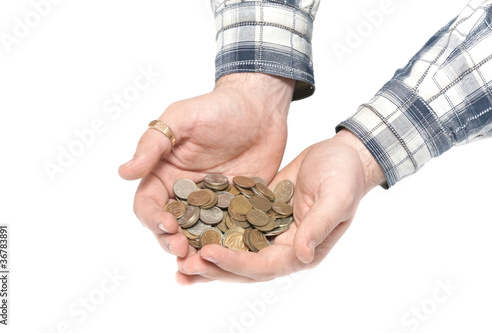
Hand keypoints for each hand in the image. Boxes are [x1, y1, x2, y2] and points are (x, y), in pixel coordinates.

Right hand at [118, 73, 294, 258]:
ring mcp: (213, 206)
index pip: (148, 204)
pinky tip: (232, 258)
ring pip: (198, 237)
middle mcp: (185, 195)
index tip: (167, 225)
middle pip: (170, 228)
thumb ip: (153, 144)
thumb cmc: (217, 107)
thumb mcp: (181, 118)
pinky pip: (231, 232)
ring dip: (197, 253)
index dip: (153, 218)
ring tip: (203, 265)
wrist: (260, 107)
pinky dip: (228, 248)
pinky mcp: (239, 209)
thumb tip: (124, 172)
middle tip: (184, 252)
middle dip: (172, 243)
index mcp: (165, 175)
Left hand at [176, 130, 385, 283]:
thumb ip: (319, 224)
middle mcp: (283, 247)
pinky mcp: (258, 215)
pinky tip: (190, 231)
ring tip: (178, 260)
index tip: (208, 254)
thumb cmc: (344, 175)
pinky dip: (214, 232)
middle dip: (214, 268)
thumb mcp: (336, 196)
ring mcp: (269, 232)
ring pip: (235, 251)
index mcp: (302, 250)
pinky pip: (233, 228)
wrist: (340, 156)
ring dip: (208, 257)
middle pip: (244, 266)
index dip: (236, 262)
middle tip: (183, 266)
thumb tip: (303, 254)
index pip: (264, 265)